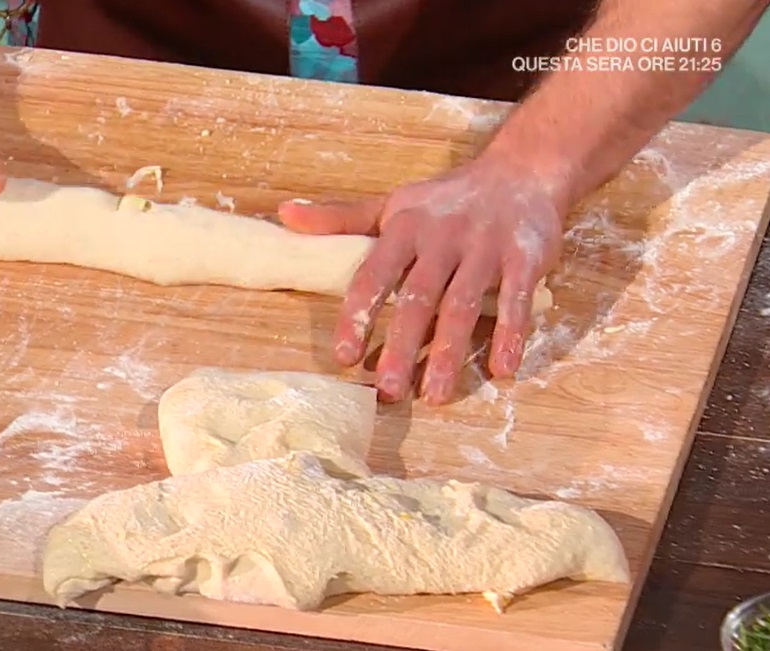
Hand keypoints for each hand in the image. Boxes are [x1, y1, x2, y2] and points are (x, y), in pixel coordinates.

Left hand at [278, 155, 564, 404]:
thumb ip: (341, 219)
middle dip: (400, 346)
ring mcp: (485, 247)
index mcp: (404, 227)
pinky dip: (510, 334)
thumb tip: (285, 215)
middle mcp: (442, 237)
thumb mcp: (392, 205)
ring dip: (448, 352)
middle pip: (417, 297)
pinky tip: (502, 369)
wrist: (521, 172)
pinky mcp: (526, 258)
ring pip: (463, 305)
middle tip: (387, 390)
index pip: (373, 275)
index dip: (357, 316)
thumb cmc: (446, 201)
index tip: (344, 356)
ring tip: (435, 395)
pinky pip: (517, 300)